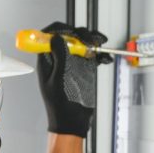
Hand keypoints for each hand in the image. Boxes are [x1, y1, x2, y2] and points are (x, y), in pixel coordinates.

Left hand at [36, 21, 112, 137]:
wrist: (72, 122)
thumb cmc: (59, 106)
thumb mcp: (57, 81)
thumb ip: (58, 58)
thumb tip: (56, 38)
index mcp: (47, 59)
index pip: (50, 35)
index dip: (61, 29)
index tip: (72, 32)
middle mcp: (60, 57)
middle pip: (69, 35)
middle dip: (81, 34)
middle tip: (90, 40)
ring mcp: (73, 62)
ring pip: (82, 43)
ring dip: (93, 40)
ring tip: (100, 43)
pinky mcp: (84, 68)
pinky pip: (92, 55)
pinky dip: (100, 54)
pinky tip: (106, 58)